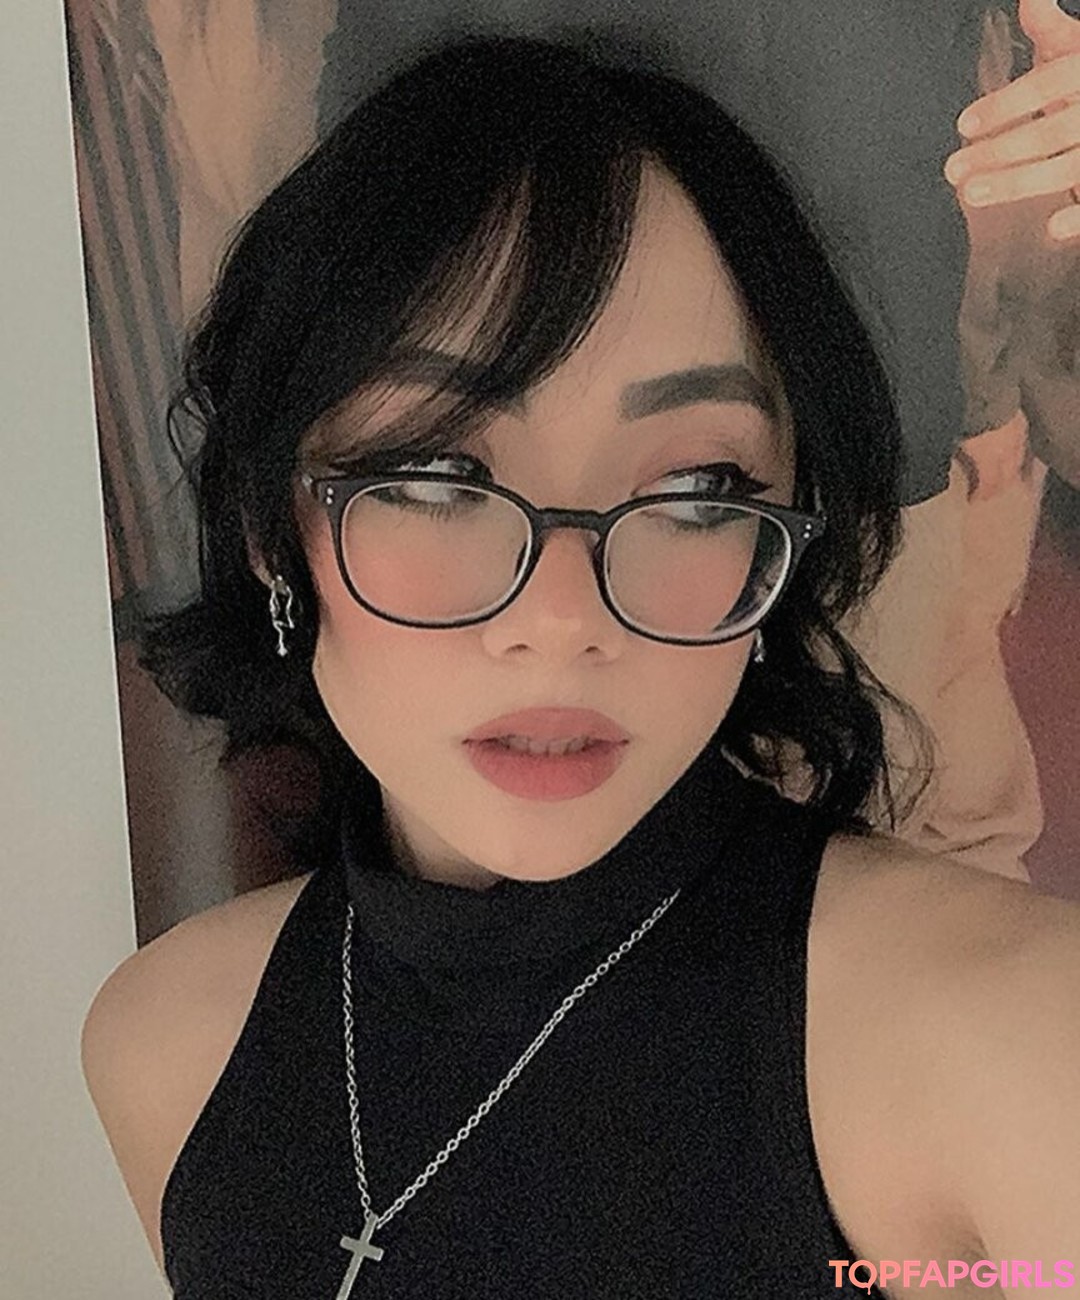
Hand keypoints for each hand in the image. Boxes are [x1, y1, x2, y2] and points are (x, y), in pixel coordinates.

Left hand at [944, 24, 1079, 241]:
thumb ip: (1054, 33)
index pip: (1048, 83)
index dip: (1005, 104)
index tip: (964, 124)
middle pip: (1052, 131)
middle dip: (1000, 153)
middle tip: (953, 170)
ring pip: (1068, 166)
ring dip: (1019, 184)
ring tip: (974, 193)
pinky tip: (1051, 229)